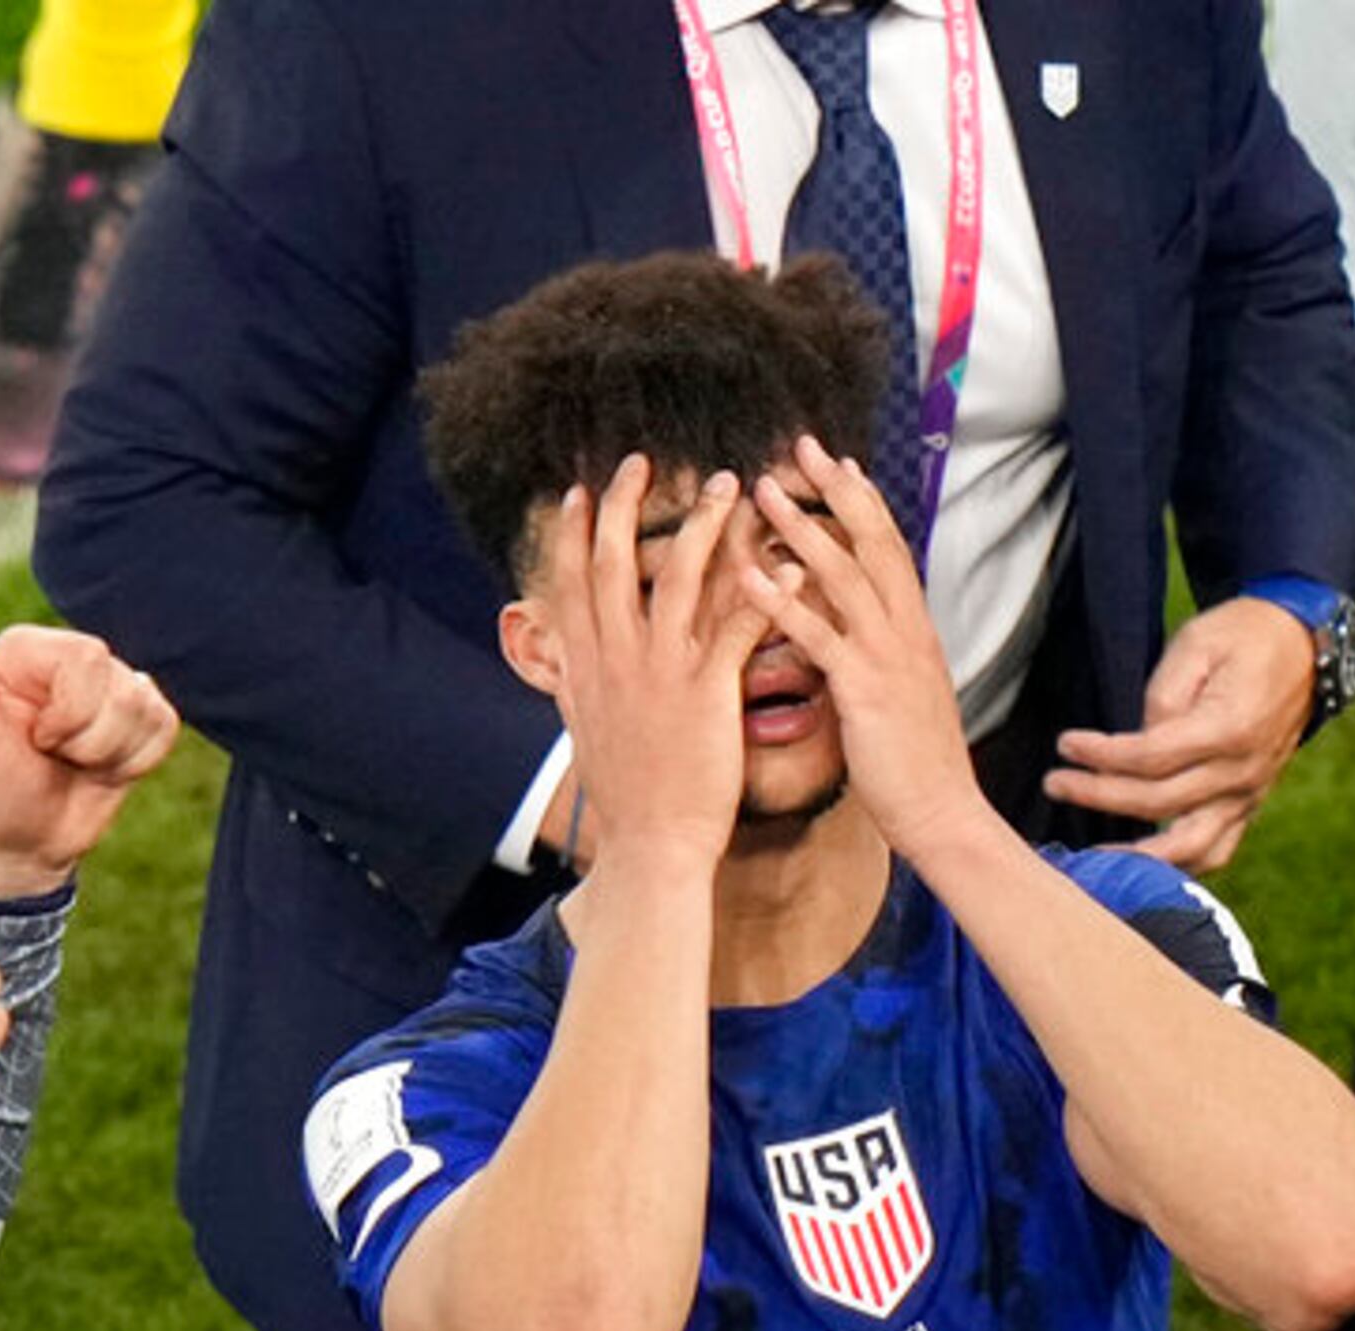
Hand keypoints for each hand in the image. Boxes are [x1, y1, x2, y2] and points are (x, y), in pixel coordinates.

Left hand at [0, 622, 177, 898]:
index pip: (89, 659)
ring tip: (75, 764)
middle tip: (55, 756)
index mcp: (29, 649)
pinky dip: (135, 762)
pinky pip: (165, 728)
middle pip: (123, 687)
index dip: (70, 715)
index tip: (36, 740)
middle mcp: (72, 656)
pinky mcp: (139, 716)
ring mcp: (109, 685)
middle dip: (90, 742)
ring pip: (147, 710)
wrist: (22, 842)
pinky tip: (101, 770)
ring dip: (111, 756)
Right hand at [532, 455, 766, 877]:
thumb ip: (578, 683)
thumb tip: (566, 656)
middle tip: (640, 461)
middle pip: (615, 562)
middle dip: (625, 505)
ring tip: (728, 484)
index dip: (576, 533)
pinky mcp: (707, 689)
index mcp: (587, 667)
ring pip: (681, 576)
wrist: (651, 846)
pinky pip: (739, 622)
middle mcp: (618, 658)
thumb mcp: (586, 731)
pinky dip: (766, 587)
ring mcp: (661, 670)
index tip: (581, 492)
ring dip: (704, 523)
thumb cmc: (626, 796)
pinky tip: (788, 557)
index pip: (571, 583)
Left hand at [734, 434, 998, 857]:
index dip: (864, 503)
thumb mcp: (900, 696)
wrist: (943, 816)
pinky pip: (819, 635)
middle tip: (801, 446)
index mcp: (915, 631)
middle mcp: (906, 632)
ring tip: (762, 493)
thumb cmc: (915, 766)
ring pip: (844, 575)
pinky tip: (748, 574)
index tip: (838, 465)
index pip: (890, 550)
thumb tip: (849, 632)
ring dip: (801, 528)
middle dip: (836, 490)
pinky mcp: (865, 690)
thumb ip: (877, 656)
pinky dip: (782, 601)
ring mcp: (888, 657)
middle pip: (872, 542)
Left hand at [1043, 596, 1318, 873]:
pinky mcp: (1248, 805)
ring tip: (1090, 851)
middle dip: (1098, 796)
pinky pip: (1214, 852)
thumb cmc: (1242, 638)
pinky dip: (1176, 866)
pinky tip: (1137, 864)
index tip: (1066, 745)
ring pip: (1189, 848)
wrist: (1300, 646)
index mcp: (1229, 728)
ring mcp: (1248, 795)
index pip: (1151, 758)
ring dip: (1136, 857)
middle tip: (1055, 784)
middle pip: (1157, 803)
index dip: (1101, 755)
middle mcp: (1242, 771)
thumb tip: (1134, 747)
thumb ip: (1162, 698)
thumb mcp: (1196, 645)